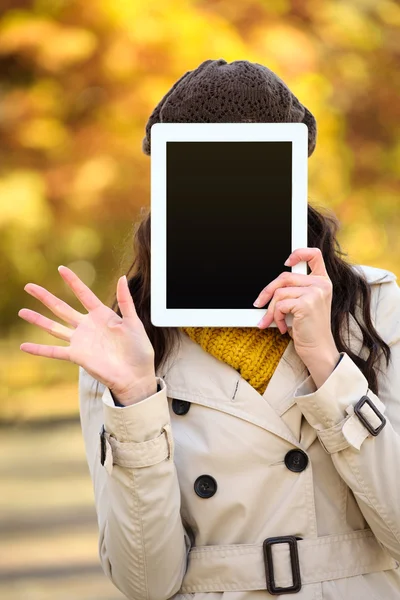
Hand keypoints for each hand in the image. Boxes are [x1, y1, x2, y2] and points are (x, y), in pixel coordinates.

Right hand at [18, 266, 155, 396]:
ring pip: (54, 327)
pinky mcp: (77, 356)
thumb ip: (126, 301)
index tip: (61, 268)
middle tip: (29, 286)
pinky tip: (24, 346)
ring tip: (22, 311)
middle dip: (45, 297)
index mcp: (102, 315)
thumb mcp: (134, 323)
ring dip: (38, 319)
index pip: (84, 294)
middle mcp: (88, 326)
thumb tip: (121, 277)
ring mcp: (81, 341)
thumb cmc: (139, 350)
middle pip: (61, 308)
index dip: (72, 281)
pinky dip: (39, 350)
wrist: (136, 376)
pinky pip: (55, 352)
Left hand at [253, 247, 338, 362]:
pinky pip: (280, 304)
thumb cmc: (308, 329)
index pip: (314, 254)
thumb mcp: (303, 304)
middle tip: (258, 303)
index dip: (298, 253)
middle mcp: (321, 284)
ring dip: (271, 310)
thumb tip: (269, 288)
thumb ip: (295, 290)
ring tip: (272, 322)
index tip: (286, 262)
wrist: (318, 350)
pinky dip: (275, 317)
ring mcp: (315, 292)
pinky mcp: (307, 303)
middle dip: (267, 292)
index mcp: (322, 281)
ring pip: (279, 292)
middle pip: (284, 276)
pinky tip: (282, 327)